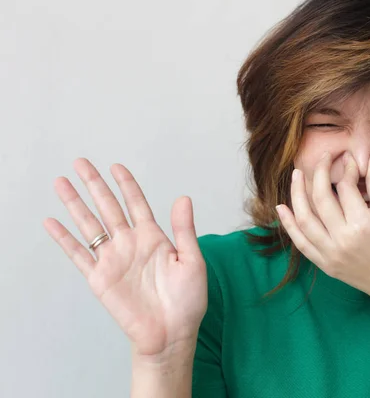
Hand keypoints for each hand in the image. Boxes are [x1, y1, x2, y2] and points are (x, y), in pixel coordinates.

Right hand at [43, 158, 206, 360]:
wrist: (171, 334)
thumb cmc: (187, 301)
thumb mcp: (192, 261)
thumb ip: (184, 230)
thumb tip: (183, 198)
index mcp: (154, 238)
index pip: (136, 203)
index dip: (126, 184)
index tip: (116, 166)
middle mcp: (130, 244)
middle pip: (108, 207)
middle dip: (94, 184)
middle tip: (80, 163)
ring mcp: (113, 260)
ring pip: (89, 225)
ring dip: (75, 204)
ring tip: (61, 183)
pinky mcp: (99, 278)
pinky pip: (78, 255)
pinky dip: (64, 239)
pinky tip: (51, 222)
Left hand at [275, 151, 369, 309]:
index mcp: (363, 225)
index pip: (346, 188)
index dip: (347, 169)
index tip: (348, 160)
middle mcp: (343, 239)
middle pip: (321, 198)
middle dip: (320, 172)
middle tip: (324, 158)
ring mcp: (330, 254)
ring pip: (304, 218)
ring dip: (297, 194)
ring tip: (297, 175)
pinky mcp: (324, 264)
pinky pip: (300, 242)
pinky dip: (288, 225)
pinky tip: (281, 207)